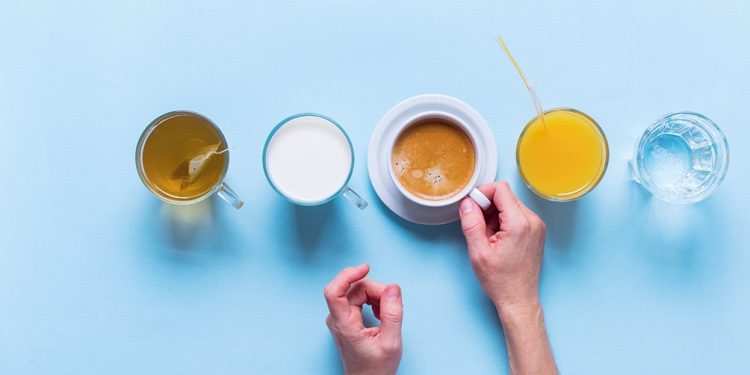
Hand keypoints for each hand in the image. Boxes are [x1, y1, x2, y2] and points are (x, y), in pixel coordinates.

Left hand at [324, 264, 402, 374]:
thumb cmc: (377, 367)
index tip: (365, 268)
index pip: (334, 292)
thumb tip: (393, 288)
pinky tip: (382, 314)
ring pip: (358, 292)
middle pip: (354, 289)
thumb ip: (392, 314)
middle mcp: (337, 319)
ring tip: (387, 314)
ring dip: (376, 297)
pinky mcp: (345, 317)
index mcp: (344, 325)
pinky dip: (373, 301)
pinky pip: (359, 298)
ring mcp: (340, 318)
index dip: (348, 275)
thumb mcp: (391, 342)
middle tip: (392, 305)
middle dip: (376, 291)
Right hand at [459, 182, 556, 373]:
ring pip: (510, 204)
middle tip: (479, 227)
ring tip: (489, 238)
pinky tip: (497, 240)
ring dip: (495, 215)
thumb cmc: (500, 280)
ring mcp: (536, 226)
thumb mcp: (478, 252)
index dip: (482, 193)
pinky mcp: (536, 231)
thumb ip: (471, 223)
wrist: (519, 299)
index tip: (472, 207)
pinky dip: (503, 221)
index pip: (500, 189)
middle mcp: (532, 221)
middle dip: (487, 207)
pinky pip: (516, 215)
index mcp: (519, 223)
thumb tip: (467, 202)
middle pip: (505, 196)